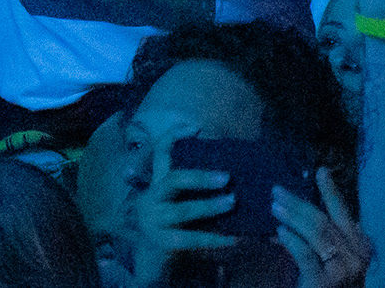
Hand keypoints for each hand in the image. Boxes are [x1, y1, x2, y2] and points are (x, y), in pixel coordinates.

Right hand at [130, 128, 237, 287]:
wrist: (150, 257)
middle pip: (174, 180)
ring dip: (210, 206)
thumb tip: (228, 171)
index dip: (175, 135)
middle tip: (227, 177)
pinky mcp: (163, 242)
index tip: (197, 127)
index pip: (160, 150)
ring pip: (184, 210)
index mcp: (156, 182)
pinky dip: (215, 238)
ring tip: (232, 202)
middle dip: (200, 177)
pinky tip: (234, 238)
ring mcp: (155, 220)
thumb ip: (192, 186)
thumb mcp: (175, 199)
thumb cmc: (170, 221)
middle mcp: (151, 198)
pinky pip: (192, 239)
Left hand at [273, 171, 369, 287]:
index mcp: (360, 246)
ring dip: (293, 216)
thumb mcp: (327, 258)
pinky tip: (280, 231)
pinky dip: (292, 240)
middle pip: (325, 221)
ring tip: (274, 206)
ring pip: (317, 233)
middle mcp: (358, 256)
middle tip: (276, 190)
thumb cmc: (327, 286)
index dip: (331, 191)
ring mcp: (345, 270)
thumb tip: (294, 208)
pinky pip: (307, 255)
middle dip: (299, 203)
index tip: (321, 170)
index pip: (343, 212)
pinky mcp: (326, 283)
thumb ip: (318, 237)